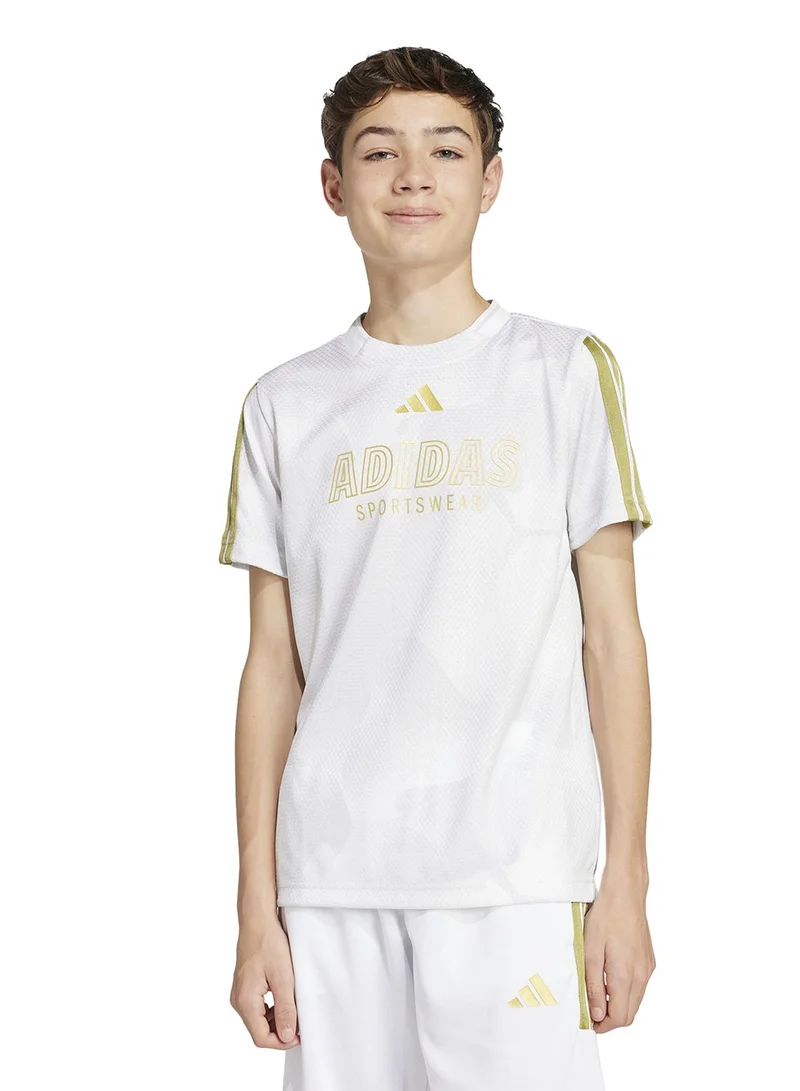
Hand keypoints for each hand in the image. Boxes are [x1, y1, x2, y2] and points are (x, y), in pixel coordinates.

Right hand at [230, 916, 300, 1048]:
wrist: (257, 920)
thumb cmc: (268, 943)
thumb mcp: (283, 977)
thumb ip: (285, 1008)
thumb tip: (287, 1036)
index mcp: (245, 1001)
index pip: (261, 1038)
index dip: (282, 1042)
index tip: (300, 1035)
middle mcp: (238, 1000)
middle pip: (259, 1031)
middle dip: (280, 1031)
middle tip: (301, 1022)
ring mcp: (239, 994)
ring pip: (258, 1021)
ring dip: (277, 1021)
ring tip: (295, 1009)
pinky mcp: (244, 987)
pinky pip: (257, 1009)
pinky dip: (271, 1010)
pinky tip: (284, 1000)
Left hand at [583, 885, 654, 1031]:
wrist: (626, 894)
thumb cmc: (605, 918)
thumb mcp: (590, 951)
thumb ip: (593, 986)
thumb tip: (597, 1014)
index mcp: (625, 976)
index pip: (620, 1018)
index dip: (604, 1025)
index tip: (589, 1021)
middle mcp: (641, 976)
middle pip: (629, 1013)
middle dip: (610, 1018)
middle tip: (591, 1009)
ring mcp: (648, 969)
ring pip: (635, 1000)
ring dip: (618, 1004)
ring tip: (598, 991)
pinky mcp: (649, 961)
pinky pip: (639, 986)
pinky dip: (626, 990)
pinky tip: (610, 976)